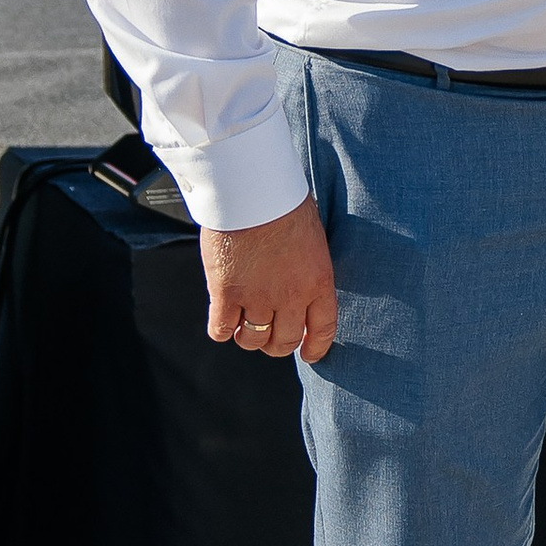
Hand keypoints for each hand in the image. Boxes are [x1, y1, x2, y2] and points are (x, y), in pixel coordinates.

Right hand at [202, 198, 335, 361]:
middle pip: (284, 341)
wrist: (253, 191)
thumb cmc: (284, 204)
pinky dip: (222, 329)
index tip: (309, 354)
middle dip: (277, 344)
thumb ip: (308, 269)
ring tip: (245, 324)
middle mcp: (290, 297)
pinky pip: (222, 330)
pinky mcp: (226, 294)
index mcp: (318, 281)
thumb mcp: (313, 239)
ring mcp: (257, 298)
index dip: (315, 347)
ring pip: (253, 340)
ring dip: (249, 336)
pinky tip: (223, 319)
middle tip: (270, 336)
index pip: (322, 329)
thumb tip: (301, 286)